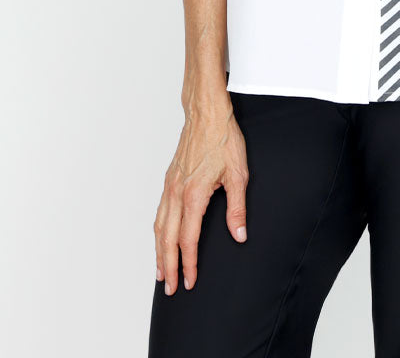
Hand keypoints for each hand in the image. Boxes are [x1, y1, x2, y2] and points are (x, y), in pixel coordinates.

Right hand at [153, 95, 248, 293]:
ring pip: (159, 227)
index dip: (188, 263)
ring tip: (160, 272)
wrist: (206, 114)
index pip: (188, 239)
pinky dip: (158, 232)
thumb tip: (239, 235)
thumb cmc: (223, 139)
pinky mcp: (169, 179)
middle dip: (168, 266)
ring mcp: (170, 186)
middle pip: (168, 239)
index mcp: (194, 195)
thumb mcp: (239, 174)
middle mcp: (176, 193)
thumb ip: (237, 208)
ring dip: (159, 252)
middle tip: (170, 287)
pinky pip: (159, 212)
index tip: (189, 281)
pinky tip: (161, 239)